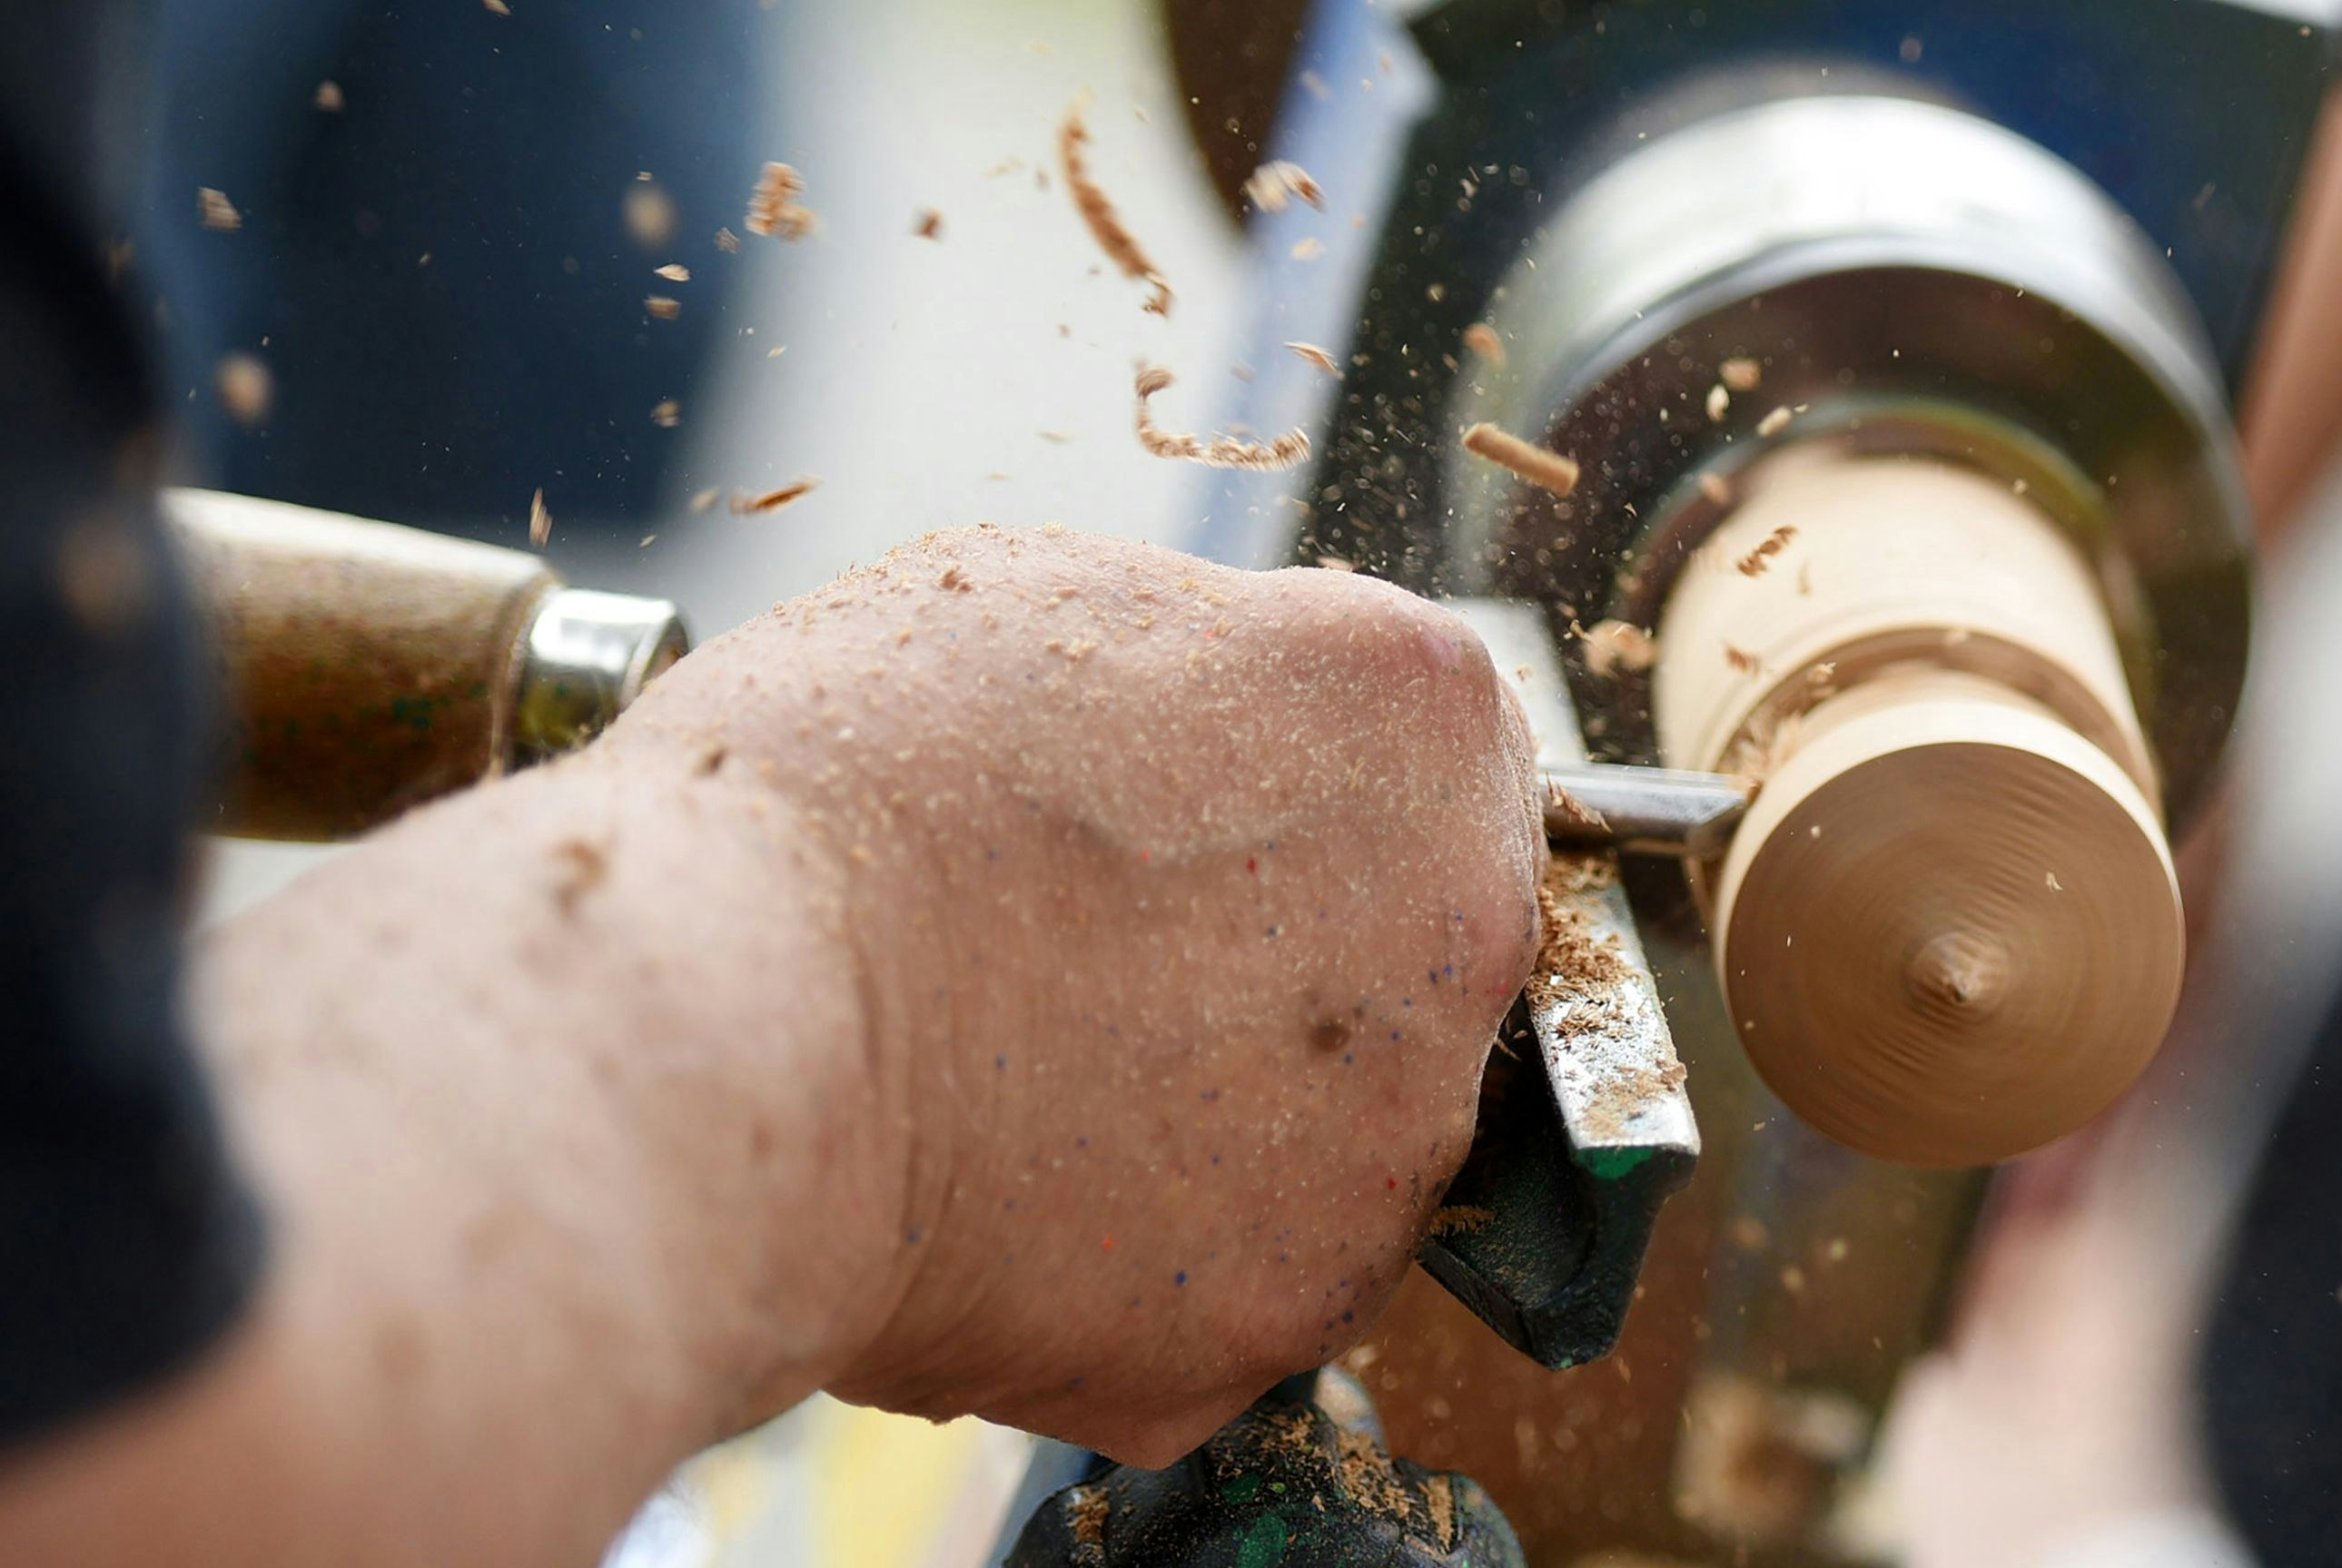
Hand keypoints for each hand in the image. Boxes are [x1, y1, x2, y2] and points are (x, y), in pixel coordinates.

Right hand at [610, 526, 1545, 1464]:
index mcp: (1423, 717)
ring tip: (1029, 1076)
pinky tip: (1009, 1187)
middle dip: (1272, 954)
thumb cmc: (852, 776)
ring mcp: (1384, 1157)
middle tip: (1091, 953)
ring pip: (1325, 1134)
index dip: (1286, 775)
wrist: (717, 1022)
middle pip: (1397, 954)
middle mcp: (1463, 944)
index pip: (1419, 751)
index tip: (1186, 809)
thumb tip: (1243, 729)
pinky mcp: (1275, 1322)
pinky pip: (1224, 1283)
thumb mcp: (1051, 594)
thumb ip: (1218, 663)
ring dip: (1216, 1112)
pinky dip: (1135, 1254)